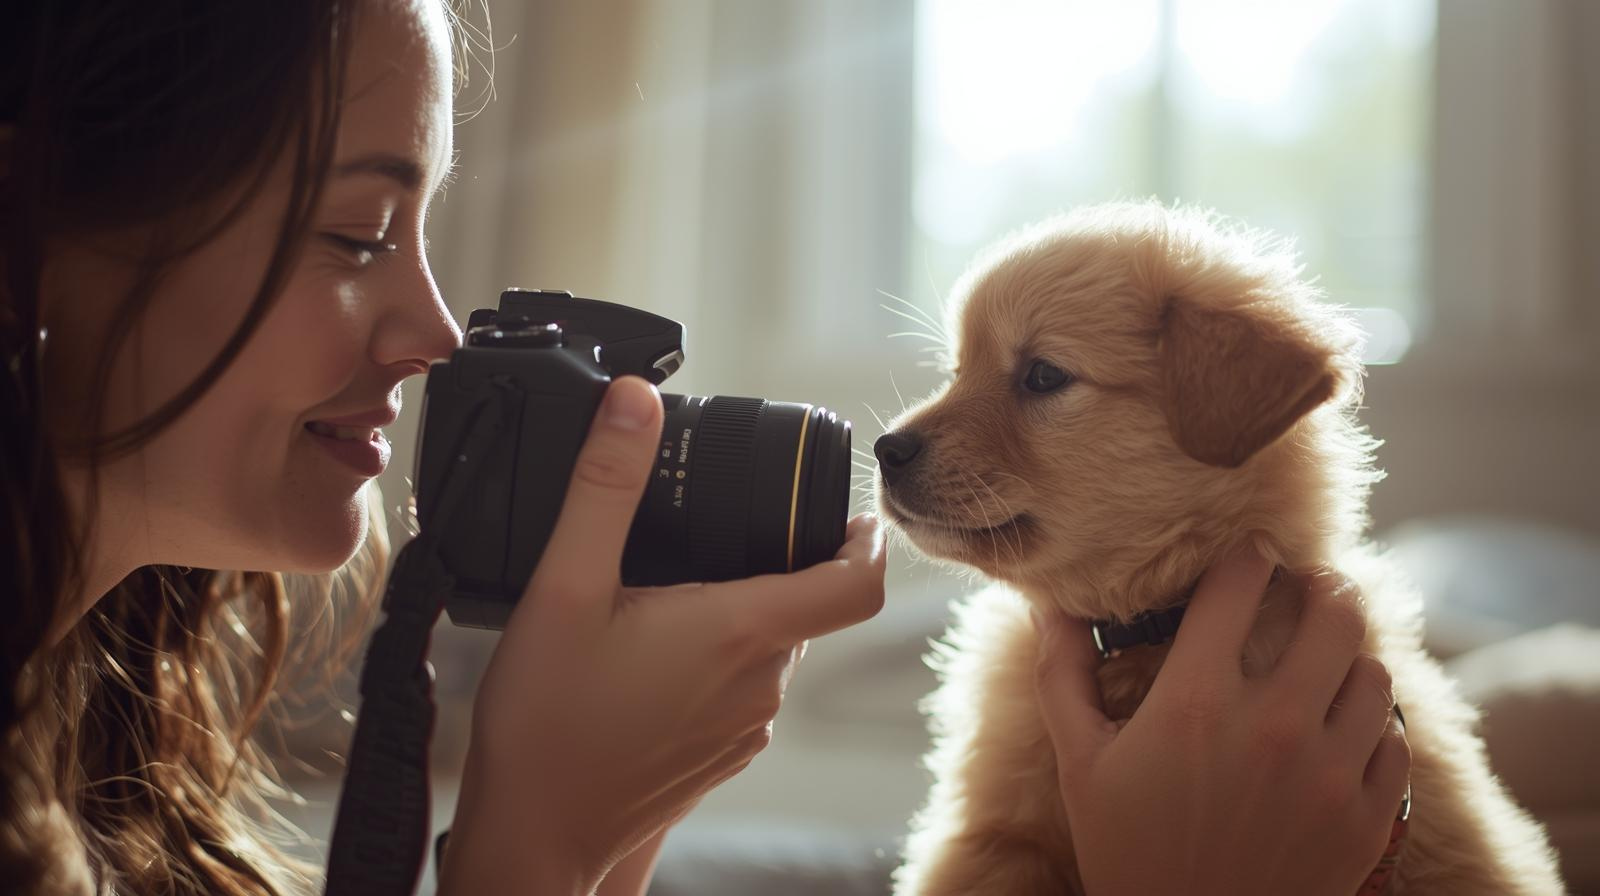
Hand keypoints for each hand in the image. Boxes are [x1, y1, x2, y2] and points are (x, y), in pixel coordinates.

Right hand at [440, 376, 886, 895]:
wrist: (531, 835)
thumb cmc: (546, 722)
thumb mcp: (563, 585)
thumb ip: (605, 486)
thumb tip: (636, 403)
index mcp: (741, 631)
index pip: (860, 583)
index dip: (870, 541)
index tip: (857, 509)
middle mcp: (761, 682)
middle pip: (810, 604)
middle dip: (784, 560)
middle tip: (732, 523)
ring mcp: (745, 726)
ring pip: (775, 646)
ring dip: (747, 608)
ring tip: (681, 581)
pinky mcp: (722, 756)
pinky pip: (746, 687)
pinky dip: (723, 654)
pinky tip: (657, 645)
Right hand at [1032, 551, 1409, 895]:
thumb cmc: (1126, 849)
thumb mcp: (1079, 762)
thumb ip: (1061, 674)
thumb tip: (1047, 605)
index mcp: (1193, 700)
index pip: (1241, 584)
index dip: (1249, 557)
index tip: (1251, 556)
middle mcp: (1270, 725)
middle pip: (1333, 611)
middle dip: (1324, 585)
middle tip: (1313, 585)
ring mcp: (1327, 772)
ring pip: (1373, 671)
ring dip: (1352, 653)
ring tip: (1330, 656)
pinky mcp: (1365, 816)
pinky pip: (1393, 739)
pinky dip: (1373, 723)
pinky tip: (1343, 725)